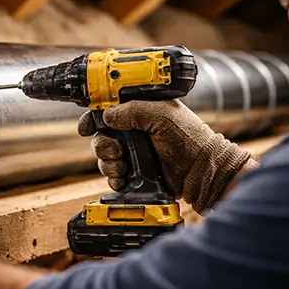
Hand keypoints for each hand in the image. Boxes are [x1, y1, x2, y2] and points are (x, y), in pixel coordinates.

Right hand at [77, 99, 250, 212]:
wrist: (203, 171)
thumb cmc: (190, 138)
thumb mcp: (162, 114)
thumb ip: (133, 110)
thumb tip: (107, 115)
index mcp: (139, 112)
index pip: (107, 110)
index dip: (93, 117)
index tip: (86, 126)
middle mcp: (133, 132)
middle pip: (100, 135)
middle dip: (101, 144)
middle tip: (115, 150)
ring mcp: (133, 153)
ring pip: (103, 157)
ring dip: (108, 163)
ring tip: (124, 165)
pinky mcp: (135, 173)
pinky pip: (112, 176)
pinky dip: (114, 178)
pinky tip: (125, 178)